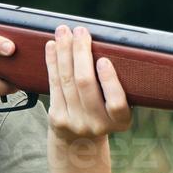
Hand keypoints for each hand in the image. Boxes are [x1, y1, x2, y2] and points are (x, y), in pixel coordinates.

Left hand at [45, 25, 131, 143]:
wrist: (81, 141)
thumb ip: (117, 83)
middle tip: (80, 31)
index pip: (116, 102)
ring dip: (64, 52)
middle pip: (85, 84)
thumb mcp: (117, 105)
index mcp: (120, 121)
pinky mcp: (57, 118)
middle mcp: (98, 124)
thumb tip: (107, 44)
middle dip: (81, 53)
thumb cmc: (105, 111)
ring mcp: (76, 123)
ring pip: (66, 81)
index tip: (103, 60)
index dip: (109, 81)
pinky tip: (52, 46)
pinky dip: (52, 62)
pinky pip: (53, 84)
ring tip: (64, 32)